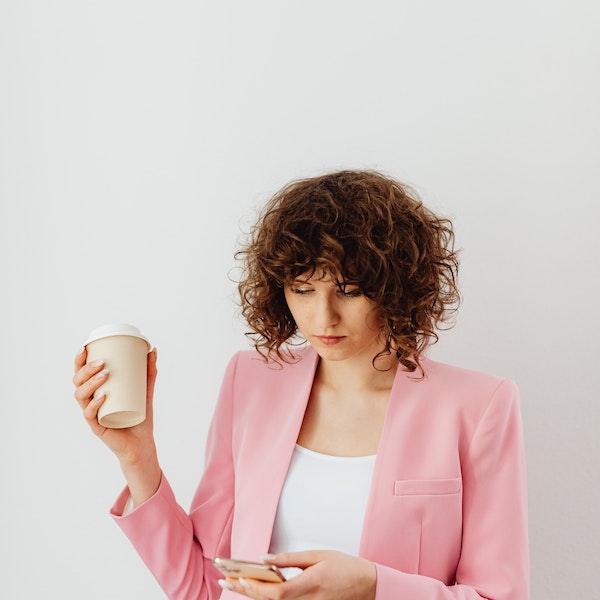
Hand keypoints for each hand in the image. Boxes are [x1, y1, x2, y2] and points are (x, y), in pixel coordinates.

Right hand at [73, 346, 161, 504]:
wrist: (141, 443)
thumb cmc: (140, 415)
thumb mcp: (146, 389)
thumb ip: (149, 371)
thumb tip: (153, 349)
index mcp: (96, 391)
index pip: (81, 373)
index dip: (79, 361)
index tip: (85, 347)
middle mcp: (90, 401)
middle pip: (78, 382)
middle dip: (86, 370)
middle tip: (103, 362)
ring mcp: (92, 414)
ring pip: (81, 396)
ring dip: (90, 383)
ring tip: (105, 375)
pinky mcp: (97, 427)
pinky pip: (90, 415)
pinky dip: (95, 404)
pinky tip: (102, 397)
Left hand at [222, 550, 375, 599]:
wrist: (367, 586)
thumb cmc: (344, 567)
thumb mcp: (319, 555)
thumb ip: (291, 559)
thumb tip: (266, 559)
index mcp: (310, 584)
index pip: (277, 593)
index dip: (255, 588)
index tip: (237, 578)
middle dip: (245, 591)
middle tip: (225, 581)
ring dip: (252, 595)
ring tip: (233, 583)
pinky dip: (266, 598)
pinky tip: (254, 589)